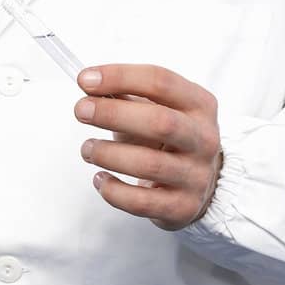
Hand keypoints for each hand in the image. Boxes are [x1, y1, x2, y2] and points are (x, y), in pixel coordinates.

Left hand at [74, 65, 223, 230]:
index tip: (85, 79)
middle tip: (81, 111)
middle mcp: (203, 138)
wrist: (201, 182)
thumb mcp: (158, 108)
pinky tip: (100, 179)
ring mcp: (196, 175)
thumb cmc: (168, 137)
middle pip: (159, 122)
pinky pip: (141, 202)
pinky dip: (113, 190)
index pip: (161, 81)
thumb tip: (88, 83)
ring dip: (108, 154)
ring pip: (148, 164)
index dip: (120, 77)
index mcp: (199, 104)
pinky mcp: (182, 207)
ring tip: (87, 149)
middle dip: (113, 114)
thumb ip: (127, 95)